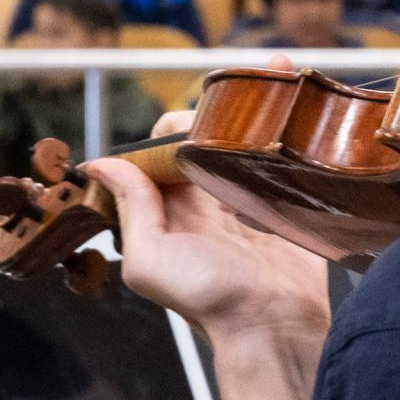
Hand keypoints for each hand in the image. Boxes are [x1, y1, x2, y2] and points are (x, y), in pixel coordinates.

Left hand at [88, 60, 329, 399]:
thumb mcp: (151, 258)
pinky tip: (301, 99)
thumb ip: (131, 207)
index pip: (164, 144)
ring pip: (249, 136)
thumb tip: (98, 163)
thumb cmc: (210, 301)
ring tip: (276, 73)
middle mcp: (209, 195)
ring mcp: (251, 193)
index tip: (192, 118)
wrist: (275, 326)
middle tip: (243, 88)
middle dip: (224, 105)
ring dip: (260, 106)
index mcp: (172, 205)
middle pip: (211, 132)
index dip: (174, 125)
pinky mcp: (287, 199)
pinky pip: (285, 154)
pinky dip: (291, 127)